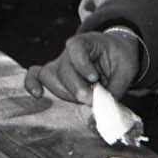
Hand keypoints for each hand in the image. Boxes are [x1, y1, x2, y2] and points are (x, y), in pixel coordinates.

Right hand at [24, 28, 142, 104]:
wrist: (116, 53)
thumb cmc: (120, 58)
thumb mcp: (125, 70)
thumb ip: (113, 91)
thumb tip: (100, 114)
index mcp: (85, 42)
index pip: (76, 50)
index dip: (82, 66)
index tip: (94, 78)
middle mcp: (68, 52)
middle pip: (63, 70)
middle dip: (77, 88)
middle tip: (93, 99)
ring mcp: (59, 64)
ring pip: (51, 78)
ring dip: (66, 93)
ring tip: (84, 98)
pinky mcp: (55, 76)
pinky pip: (35, 75)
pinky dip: (32, 83)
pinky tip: (37, 95)